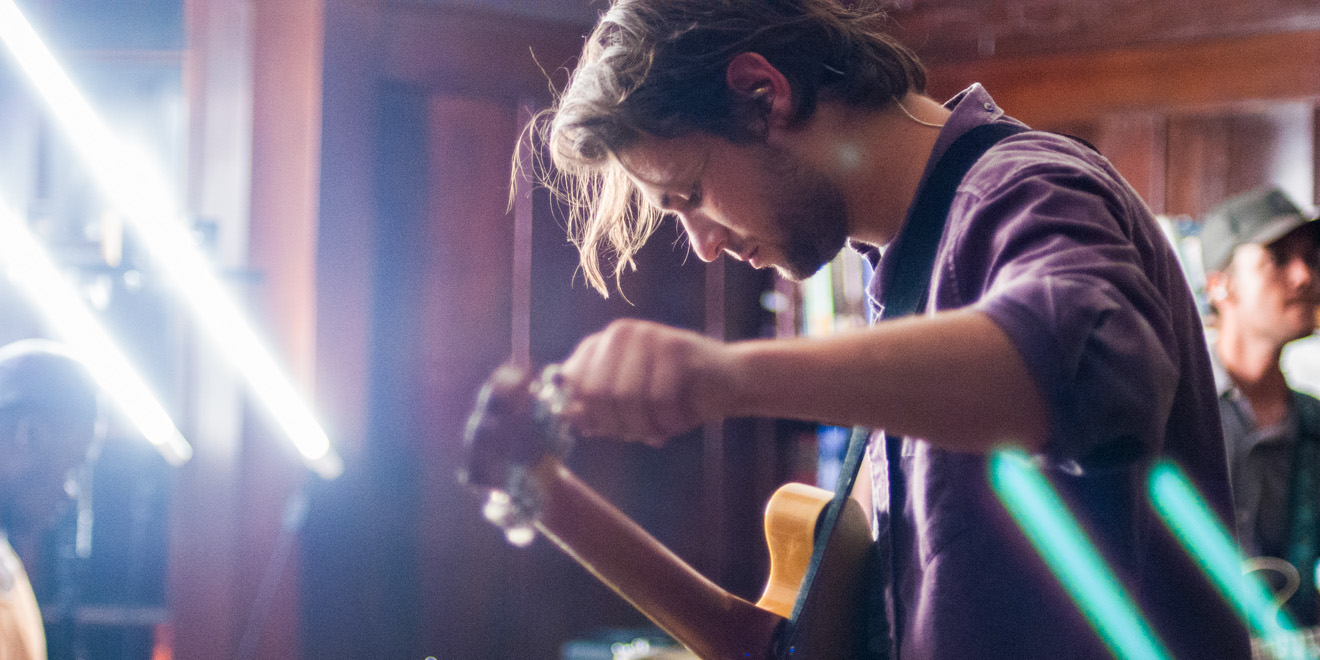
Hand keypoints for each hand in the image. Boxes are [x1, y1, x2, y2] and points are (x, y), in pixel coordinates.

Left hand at [557, 319, 736, 444]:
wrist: (728, 382)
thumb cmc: (673, 397)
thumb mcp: (627, 406)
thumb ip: (593, 409)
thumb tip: (565, 416)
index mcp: (601, 344)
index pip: (571, 385)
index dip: (588, 417)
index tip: (608, 430)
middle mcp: (620, 333)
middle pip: (596, 395)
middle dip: (618, 425)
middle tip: (640, 433)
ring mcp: (648, 335)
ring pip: (627, 399)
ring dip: (645, 427)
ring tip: (660, 427)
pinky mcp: (677, 346)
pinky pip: (660, 400)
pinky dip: (669, 422)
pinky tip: (679, 419)